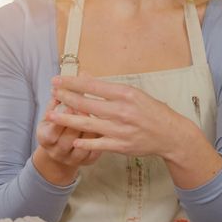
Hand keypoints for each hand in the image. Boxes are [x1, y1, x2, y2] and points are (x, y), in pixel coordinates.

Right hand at [34, 97, 101, 183]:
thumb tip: (64, 81)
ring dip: (89, 132)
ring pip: (82, 148)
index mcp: (44, 138)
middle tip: (87, 110)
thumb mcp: (51, 114)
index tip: (70, 106)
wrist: (59, 150)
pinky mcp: (86, 162)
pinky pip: (94, 154)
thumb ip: (57, 100)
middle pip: (66, 140)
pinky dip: (99, 141)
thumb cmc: (56, 126)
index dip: (61, 119)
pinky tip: (104, 128)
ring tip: (97, 118)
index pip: (51, 131)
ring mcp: (71, 159)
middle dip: (76, 124)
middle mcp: (56, 151)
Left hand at [48, 75, 192, 159]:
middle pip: (87, 104)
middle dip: (66, 98)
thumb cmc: (151, 111)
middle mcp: (122, 111)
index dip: (72, 82)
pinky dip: (84, 142)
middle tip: (51, 93)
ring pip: (88, 124)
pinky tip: (72, 138)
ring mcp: (120, 129)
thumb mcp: (133, 94)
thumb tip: (85, 75)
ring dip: (67, 119)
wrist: (171, 135)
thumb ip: (107, 87)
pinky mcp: (121, 146)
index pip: (93, 86)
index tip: (57, 79)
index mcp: (125, 94)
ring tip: (51, 115)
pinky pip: (98, 144)